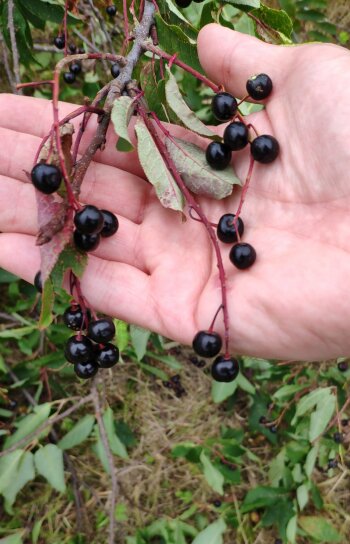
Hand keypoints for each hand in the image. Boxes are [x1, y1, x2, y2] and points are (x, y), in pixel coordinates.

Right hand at [1, 26, 349, 360]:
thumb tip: (205, 37)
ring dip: (28, 219)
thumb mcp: (301, 81)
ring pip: (89, 243)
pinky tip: (3, 245)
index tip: (2, 109)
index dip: (59, 125)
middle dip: (30, 170)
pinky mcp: (188, 315)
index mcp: (207, 164)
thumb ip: (241, 68)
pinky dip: (54, 272)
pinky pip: (108, 295)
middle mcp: (187, 218)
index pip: (115, 144)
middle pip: (92, 193)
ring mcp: (184, 269)